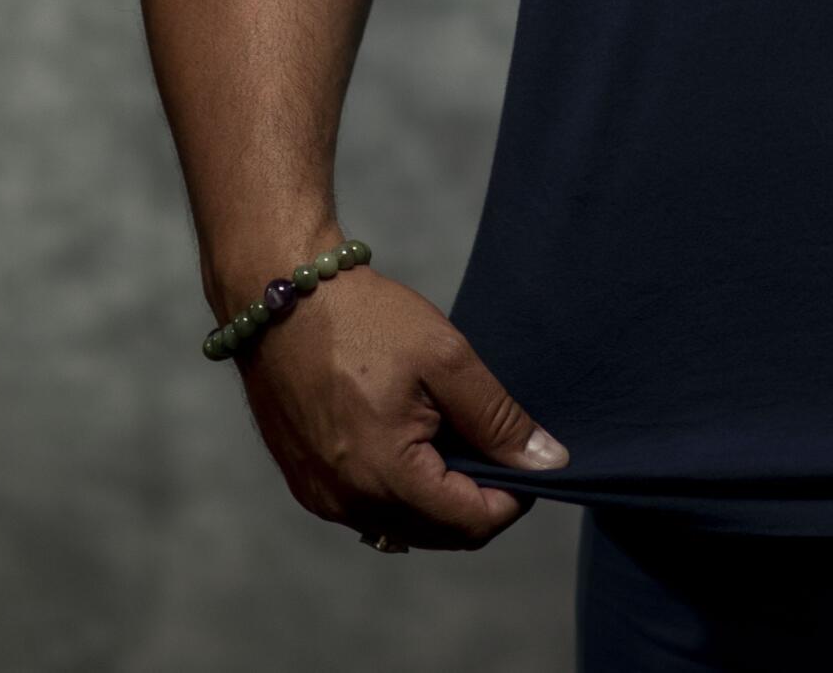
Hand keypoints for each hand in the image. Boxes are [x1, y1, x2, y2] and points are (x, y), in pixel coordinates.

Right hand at [229, 265, 569, 549]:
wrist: (284, 300)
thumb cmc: (366, 321)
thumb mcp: (446, 358)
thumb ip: (497, 419)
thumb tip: (547, 462)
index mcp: (384, 476)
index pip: (471, 524)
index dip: (513, 497)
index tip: (528, 458)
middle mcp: (347, 503)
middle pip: (439, 533)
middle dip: (479, 498)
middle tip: (493, 441)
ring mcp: (322, 498)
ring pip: (405, 526)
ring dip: (440, 496)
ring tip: (452, 433)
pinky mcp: (307, 484)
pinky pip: (370, 509)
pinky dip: (403, 489)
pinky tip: (414, 439)